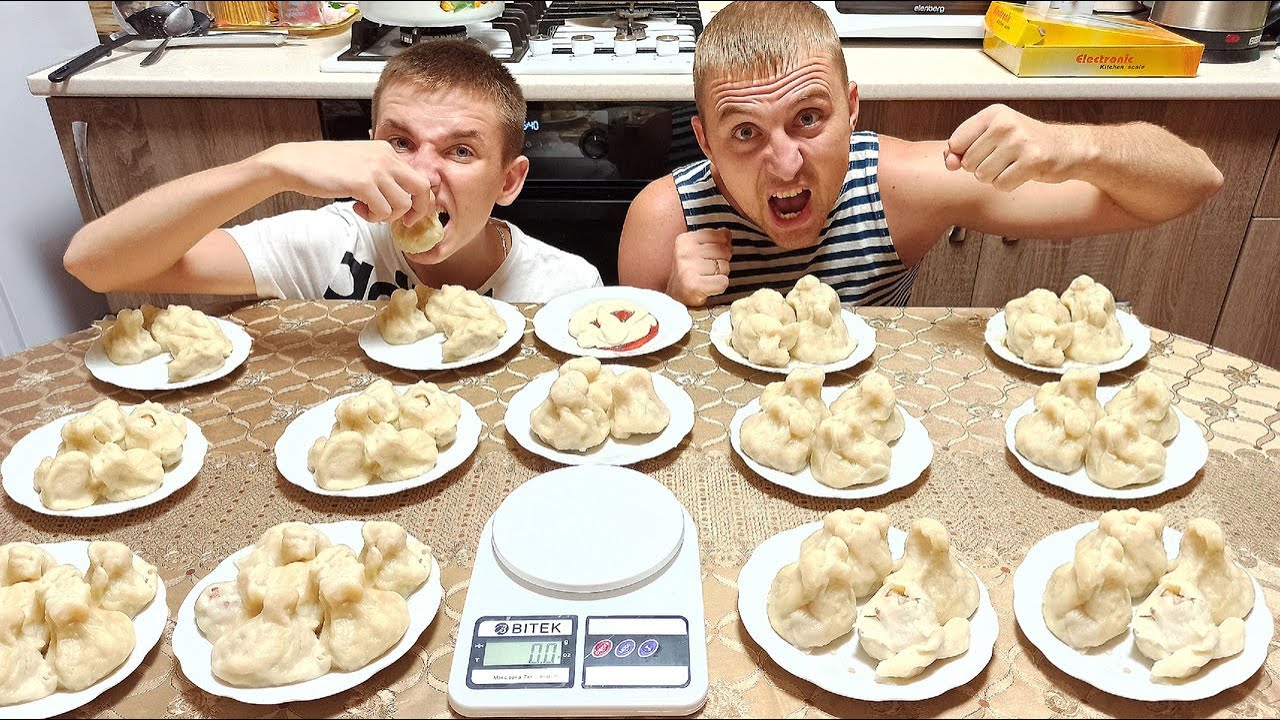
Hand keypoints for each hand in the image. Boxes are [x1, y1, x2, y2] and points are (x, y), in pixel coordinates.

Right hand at [258, 141, 434, 223]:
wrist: (295, 163)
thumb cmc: (325, 166)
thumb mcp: (361, 162)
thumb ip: (382, 175)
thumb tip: (404, 200)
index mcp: (386, 150)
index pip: (419, 177)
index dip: (420, 200)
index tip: (409, 214)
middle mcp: (385, 156)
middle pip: (421, 188)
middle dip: (417, 210)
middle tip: (403, 222)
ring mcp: (375, 169)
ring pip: (402, 204)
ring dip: (387, 215)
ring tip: (368, 211)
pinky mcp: (362, 183)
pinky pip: (383, 211)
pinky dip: (372, 217)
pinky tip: (357, 208)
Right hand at [665, 228, 731, 306]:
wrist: (677, 297)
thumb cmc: (690, 272)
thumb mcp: (698, 249)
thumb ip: (714, 238)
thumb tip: (727, 233)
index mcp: (685, 239)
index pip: (720, 235)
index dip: (722, 246)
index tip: (710, 256)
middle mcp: (684, 252)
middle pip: (724, 251)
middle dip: (722, 261)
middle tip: (707, 270)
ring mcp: (687, 268)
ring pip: (725, 267)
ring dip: (720, 275)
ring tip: (706, 278)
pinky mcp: (693, 285)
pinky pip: (723, 282)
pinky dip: (720, 286)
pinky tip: (709, 287)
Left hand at [943, 104, 1083, 191]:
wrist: (1068, 148)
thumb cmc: (1026, 143)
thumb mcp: (993, 136)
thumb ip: (964, 147)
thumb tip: (949, 161)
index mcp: (993, 113)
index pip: (955, 142)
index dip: (962, 155)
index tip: (980, 152)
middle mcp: (1005, 124)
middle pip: (967, 163)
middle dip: (982, 167)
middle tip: (1004, 158)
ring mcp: (1019, 142)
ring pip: (982, 176)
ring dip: (995, 176)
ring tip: (1013, 164)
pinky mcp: (1032, 161)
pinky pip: (1000, 185)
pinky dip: (1008, 184)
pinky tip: (1022, 172)